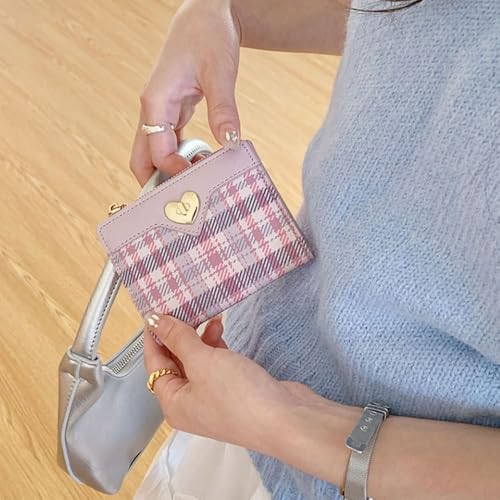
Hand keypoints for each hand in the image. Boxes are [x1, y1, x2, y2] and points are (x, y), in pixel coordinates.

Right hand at [130, 0, 240, 185]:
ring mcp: (161, 111)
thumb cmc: (207, 35)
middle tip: (181, 202)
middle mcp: (153, 109)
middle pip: (142, 158)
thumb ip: (223, 109)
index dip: (174, 170)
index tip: (199, 178)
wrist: (204, 15)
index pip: (155, 151)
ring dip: (169, 172)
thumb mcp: (219, 72)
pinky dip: (179, 157)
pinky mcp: (172, 111)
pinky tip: (200, 163)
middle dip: (155, 183)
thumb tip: (230, 143)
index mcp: (155, 100)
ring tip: (196, 182)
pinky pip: (168, 143)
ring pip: (154, 153)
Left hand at [143, 314, 307, 452]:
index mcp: (174, 403)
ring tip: (211, 318)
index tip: (155, 311)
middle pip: (176, 363)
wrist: (285, 418)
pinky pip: (215, 364)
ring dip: (200, 339)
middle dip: (180, 335)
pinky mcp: (233, 391)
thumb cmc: (237, 395)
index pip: (154, 365)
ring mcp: (213, 398)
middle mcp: (189, 404)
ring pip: (197, 362)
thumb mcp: (202, 361)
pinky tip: (222, 331)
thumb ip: (178, 338)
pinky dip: (216, 347)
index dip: (154, 337)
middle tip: (184, 309)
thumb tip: (155, 321)